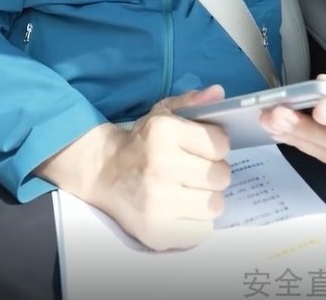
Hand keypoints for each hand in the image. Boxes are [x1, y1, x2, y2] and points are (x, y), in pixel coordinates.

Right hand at [37, 85, 230, 250]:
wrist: (104, 173)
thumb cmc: (141, 142)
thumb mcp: (162, 114)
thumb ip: (192, 102)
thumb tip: (219, 92)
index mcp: (163, 132)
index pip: (220, 144)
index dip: (216, 145)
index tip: (204, 147)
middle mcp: (160, 166)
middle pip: (221, 176)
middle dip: (213, 172)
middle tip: (195, 170)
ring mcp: (158, 203)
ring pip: (215, 205)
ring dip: (206, 198)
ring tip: (189, 190)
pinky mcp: (157, 232)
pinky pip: (202, 230)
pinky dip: (197, 221)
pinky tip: (181, 208)